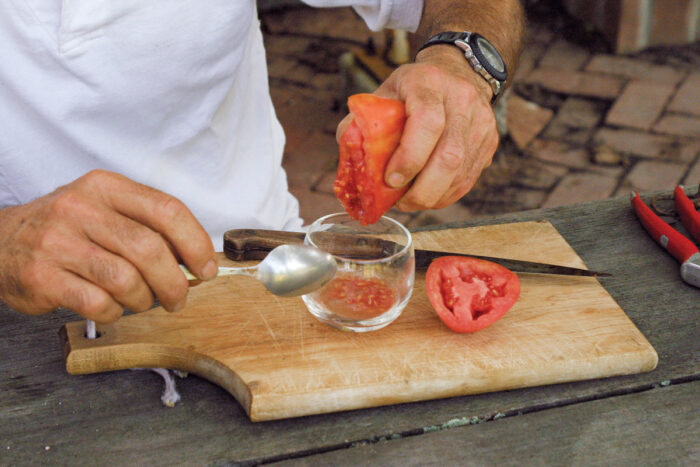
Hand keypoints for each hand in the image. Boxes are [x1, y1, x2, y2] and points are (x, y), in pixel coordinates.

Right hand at [0, 170, 216, 322]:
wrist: (1, 243)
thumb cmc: (67, 229)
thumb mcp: (105, 210)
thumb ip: (148, 227)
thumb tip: (196, 262)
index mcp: (105, 187)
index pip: (166, 210)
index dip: (195, 243)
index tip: (206, 267)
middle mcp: (80, 208)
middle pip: (149, 249)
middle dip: (174, 282)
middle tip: (178, 297)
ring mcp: (58, 242)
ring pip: (126, 279)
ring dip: (143, 299)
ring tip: (141, 301)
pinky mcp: (42, 277)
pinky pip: (98, 303)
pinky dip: (114, 312)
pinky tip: (111, 307)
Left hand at [337, 45, 498, 210]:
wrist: (456, 73)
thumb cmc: (411, 89)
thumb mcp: (383, 94)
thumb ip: (361, 124)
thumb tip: (351, 163)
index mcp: (428, 83)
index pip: (427, 122)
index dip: (409, 157)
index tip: (391, 180)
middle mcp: (461, 100)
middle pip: (450, 156)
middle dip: (422, 190)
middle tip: (401, 202)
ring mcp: (480, 122)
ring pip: (461, 173)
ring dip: (433, 197)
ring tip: (411, 201)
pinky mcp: (489, 142)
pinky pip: (468, 179)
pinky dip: (446, 195)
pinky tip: (429, 195)